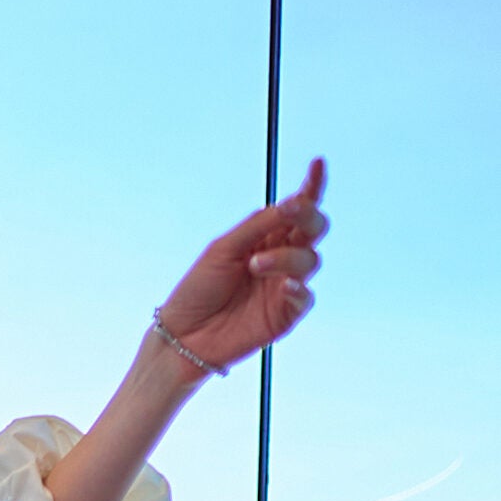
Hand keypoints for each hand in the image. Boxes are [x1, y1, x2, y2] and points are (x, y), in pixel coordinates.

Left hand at [155, 157, 327, 374]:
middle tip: (289, 211)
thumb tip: (290, 203)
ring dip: (286, 257)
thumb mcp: (224, 248)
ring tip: (255, 264)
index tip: (317, 164)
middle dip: (308, 215)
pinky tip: (285, 285)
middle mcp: (281, 258)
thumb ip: (258, 226)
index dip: (311, 186)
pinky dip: (299, 288)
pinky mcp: (285, 315)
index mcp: (266, 237)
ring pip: (310, 260)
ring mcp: (284, 286)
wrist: (183, 335)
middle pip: (314, 228)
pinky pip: (306, 297)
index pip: (297, 208)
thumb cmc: (198, 290)